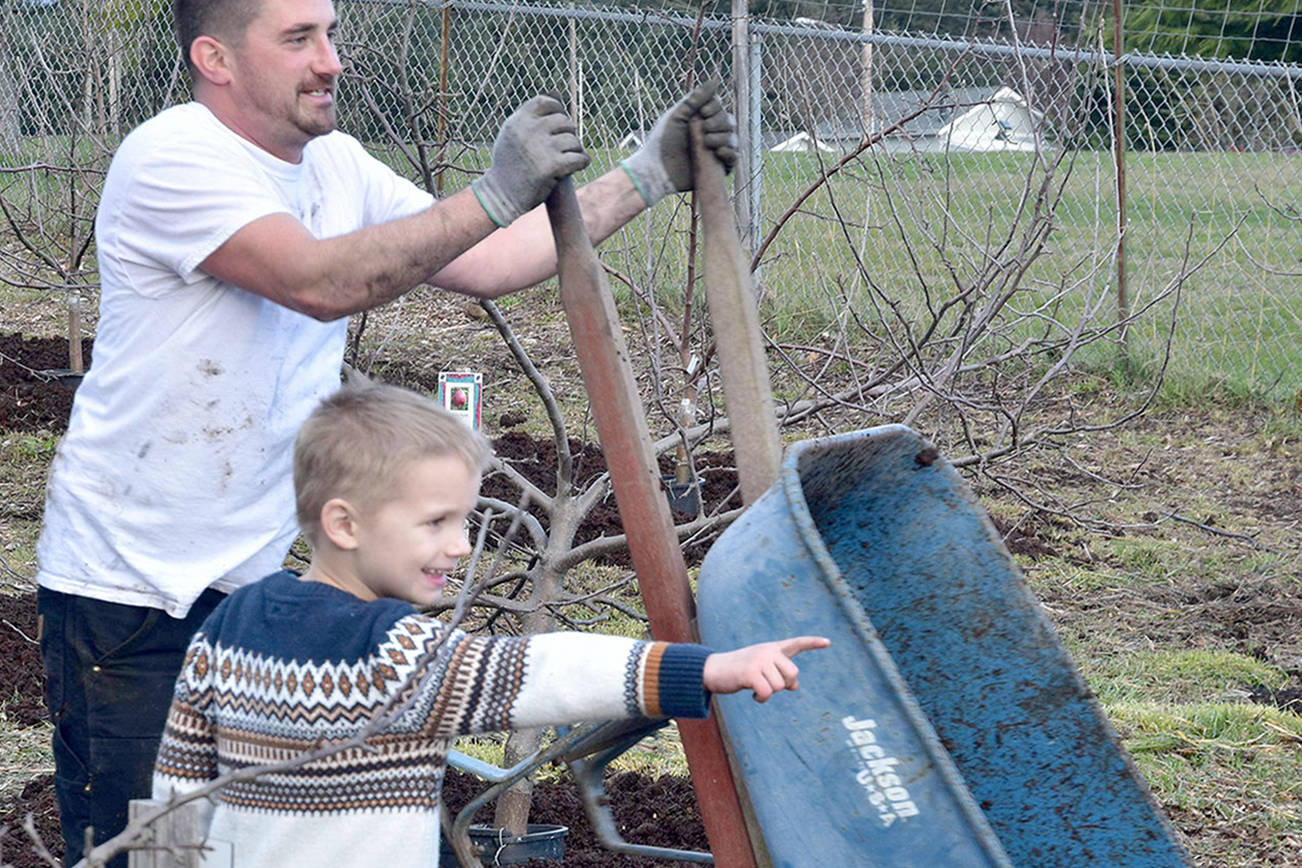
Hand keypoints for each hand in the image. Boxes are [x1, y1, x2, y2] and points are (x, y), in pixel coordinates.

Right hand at [472, 95, 590, 226]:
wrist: (501, 195)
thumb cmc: (509, 166)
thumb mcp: (512, 136)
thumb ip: (529, 120)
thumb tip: (558, 101)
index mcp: (518, 121)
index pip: (546, 102)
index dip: (557, 109)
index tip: (559, 121)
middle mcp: (529, 131)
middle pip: (564, 121)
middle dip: (568, 132)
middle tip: (565, 146)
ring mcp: (541, 148)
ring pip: (573, 140)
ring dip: (575, 150)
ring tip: (568, 158)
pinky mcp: (551, 166)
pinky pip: (579, 158)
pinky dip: (582, 162)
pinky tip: (580, 164)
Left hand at [620, 80, 737, 206]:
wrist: (658, 170)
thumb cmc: (662, 141)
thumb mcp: (677, 116)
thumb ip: (695, 98)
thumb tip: (716, 80)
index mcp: (700, 118)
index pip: (719, 106)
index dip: (716, 107)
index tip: (703, 113)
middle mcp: (710, 133)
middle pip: (729, 121)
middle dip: (719, 123)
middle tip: (704, 129)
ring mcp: (715, 150)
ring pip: (733, 138)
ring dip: (723, 137)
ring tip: (707, 143)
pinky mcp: (717, 167)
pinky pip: (734, 157)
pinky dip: (729, 153)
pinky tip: (718, 152)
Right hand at [702, 636, 829, 701]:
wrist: (712, 670)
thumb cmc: (738, 671)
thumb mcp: (760, 671)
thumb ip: (779, 675)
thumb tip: (795, 687)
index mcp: (771, 648)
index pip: (796, 644)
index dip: (812, 643)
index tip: (828, 642)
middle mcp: (767, 651)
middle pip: (792, 674)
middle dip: (782, 685)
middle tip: (766, 684)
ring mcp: (759, 660)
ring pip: (779, 686)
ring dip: (768, 693)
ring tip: (755, 687)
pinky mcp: (750, 672)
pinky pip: (767, 692)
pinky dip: (761, 698)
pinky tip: (753, 695)